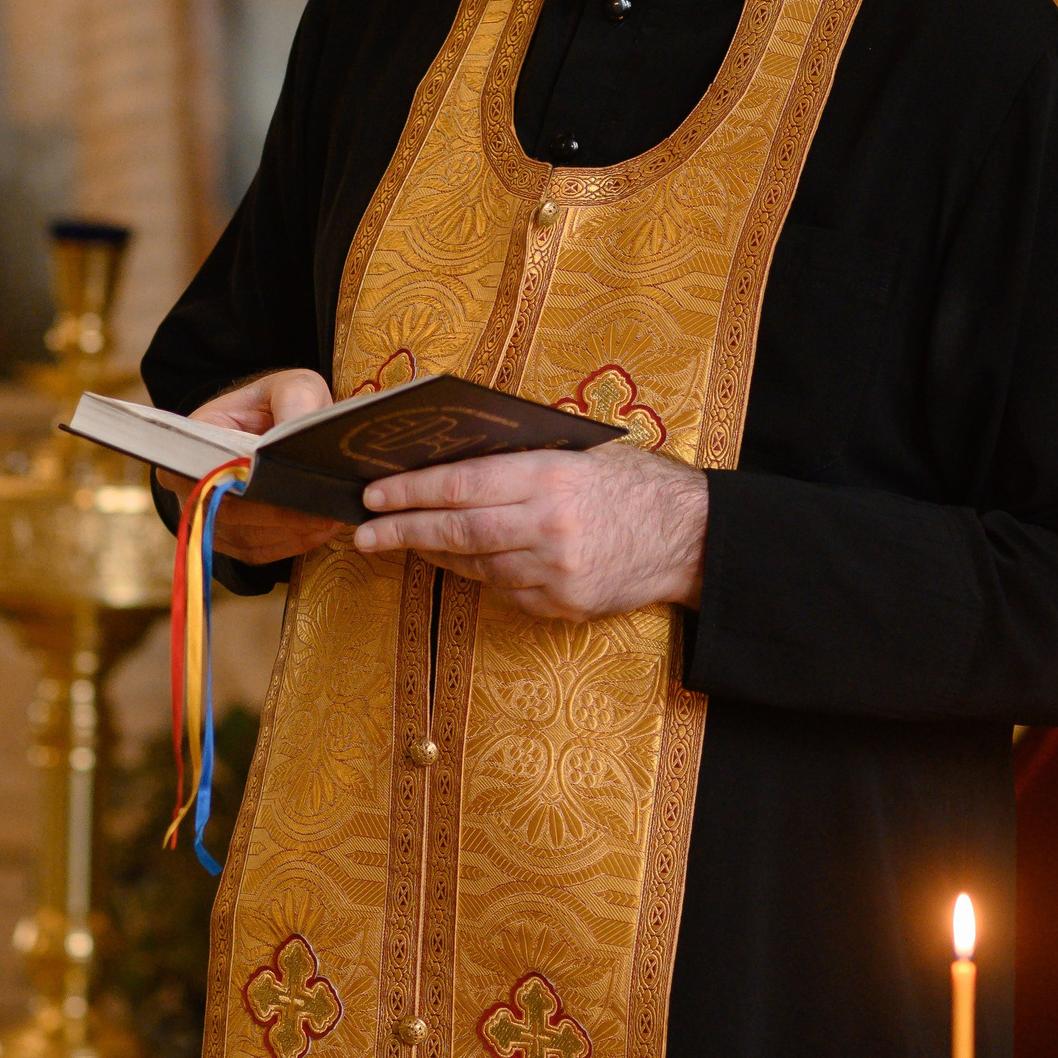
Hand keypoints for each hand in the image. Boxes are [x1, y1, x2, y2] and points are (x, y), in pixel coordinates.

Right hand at [159, 367, 341, 565]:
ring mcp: (207, 516)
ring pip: (245, 537)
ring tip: (330, 519)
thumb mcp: (291, 385)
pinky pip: (256, 552)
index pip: (206, 471)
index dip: (244, 483)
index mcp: (194, 441)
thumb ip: (294, 398)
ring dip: (288, 533)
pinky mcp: (230, 539)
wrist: (274, 424)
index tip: (287, 484)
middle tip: (323, 511)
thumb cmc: (278, 403)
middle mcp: (190, 484)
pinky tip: (319, 530)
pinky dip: (289, 545)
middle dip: (278, 514)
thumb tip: (294, 432)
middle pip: (227, 512)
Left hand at [354, 442, 707, 619]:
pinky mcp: (564, 604)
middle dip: (403, 532)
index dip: (411, 492)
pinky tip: (470, 564)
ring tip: (410, 544)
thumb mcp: (582, 453)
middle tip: (364, 534)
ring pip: (477, 566)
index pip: (462, 484)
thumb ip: (524, 461)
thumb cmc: (635, 483)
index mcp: (550, 477)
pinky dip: (485, 576)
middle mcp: (548, 526)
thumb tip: (453, 462)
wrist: (693, 537)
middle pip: (457, 531)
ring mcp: (555, 571)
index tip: (374, 495)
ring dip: (439, 555)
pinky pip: (507, 591)